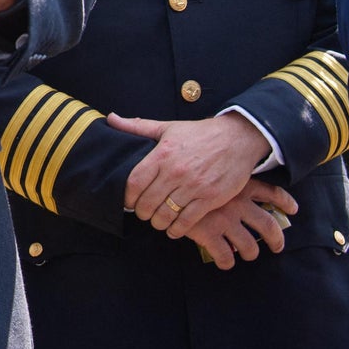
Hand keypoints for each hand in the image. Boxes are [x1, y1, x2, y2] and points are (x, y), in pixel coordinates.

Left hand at [110, 111, 267, 236]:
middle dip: (142, 212)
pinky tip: (174, 228)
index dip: (127, 197)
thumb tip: (111, 118)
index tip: (129, 201)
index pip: (134, 182)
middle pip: (148, 202)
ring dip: (158, 222)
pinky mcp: (210, 198)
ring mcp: (194, 186)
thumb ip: (138, 127)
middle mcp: (176, 171)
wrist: (238, 139)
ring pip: (166, 215)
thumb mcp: (168, 127)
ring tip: (158, 220)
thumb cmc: (200, 134)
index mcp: (163, 154)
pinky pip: (187, 221)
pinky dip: (177, 230)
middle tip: (143, 213)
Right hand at [181, 179, 298, 268]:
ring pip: (249, 246)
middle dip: (276, 239)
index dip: (285, 202)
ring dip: (251, 253)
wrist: (161, 185)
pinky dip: (227, 262)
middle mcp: (237, 203)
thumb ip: (226, 176)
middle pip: (268, 225)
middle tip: (277, 247)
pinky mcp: (209, 234)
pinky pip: (225, 256)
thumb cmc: (186, 174)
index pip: (271, 192)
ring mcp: (224, 220)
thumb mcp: (211, 169)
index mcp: (240, 185)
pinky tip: (225, 262)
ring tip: (249, 255)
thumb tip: (237, 185)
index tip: (293, 209)